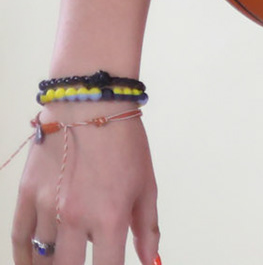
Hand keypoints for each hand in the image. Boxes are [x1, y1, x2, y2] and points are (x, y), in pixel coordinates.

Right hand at [11, 104, 158, 264]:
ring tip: (61, 263)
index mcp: (110, 216)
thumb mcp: (146, 185)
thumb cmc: (124, 143)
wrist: (90, 106)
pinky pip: (19, 238)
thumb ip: (146, 227)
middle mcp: (76, 217)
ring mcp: (48, 208)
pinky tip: (31, 264)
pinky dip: (24, 257)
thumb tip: (150, 260)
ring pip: (43, 257)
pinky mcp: (27, 195)